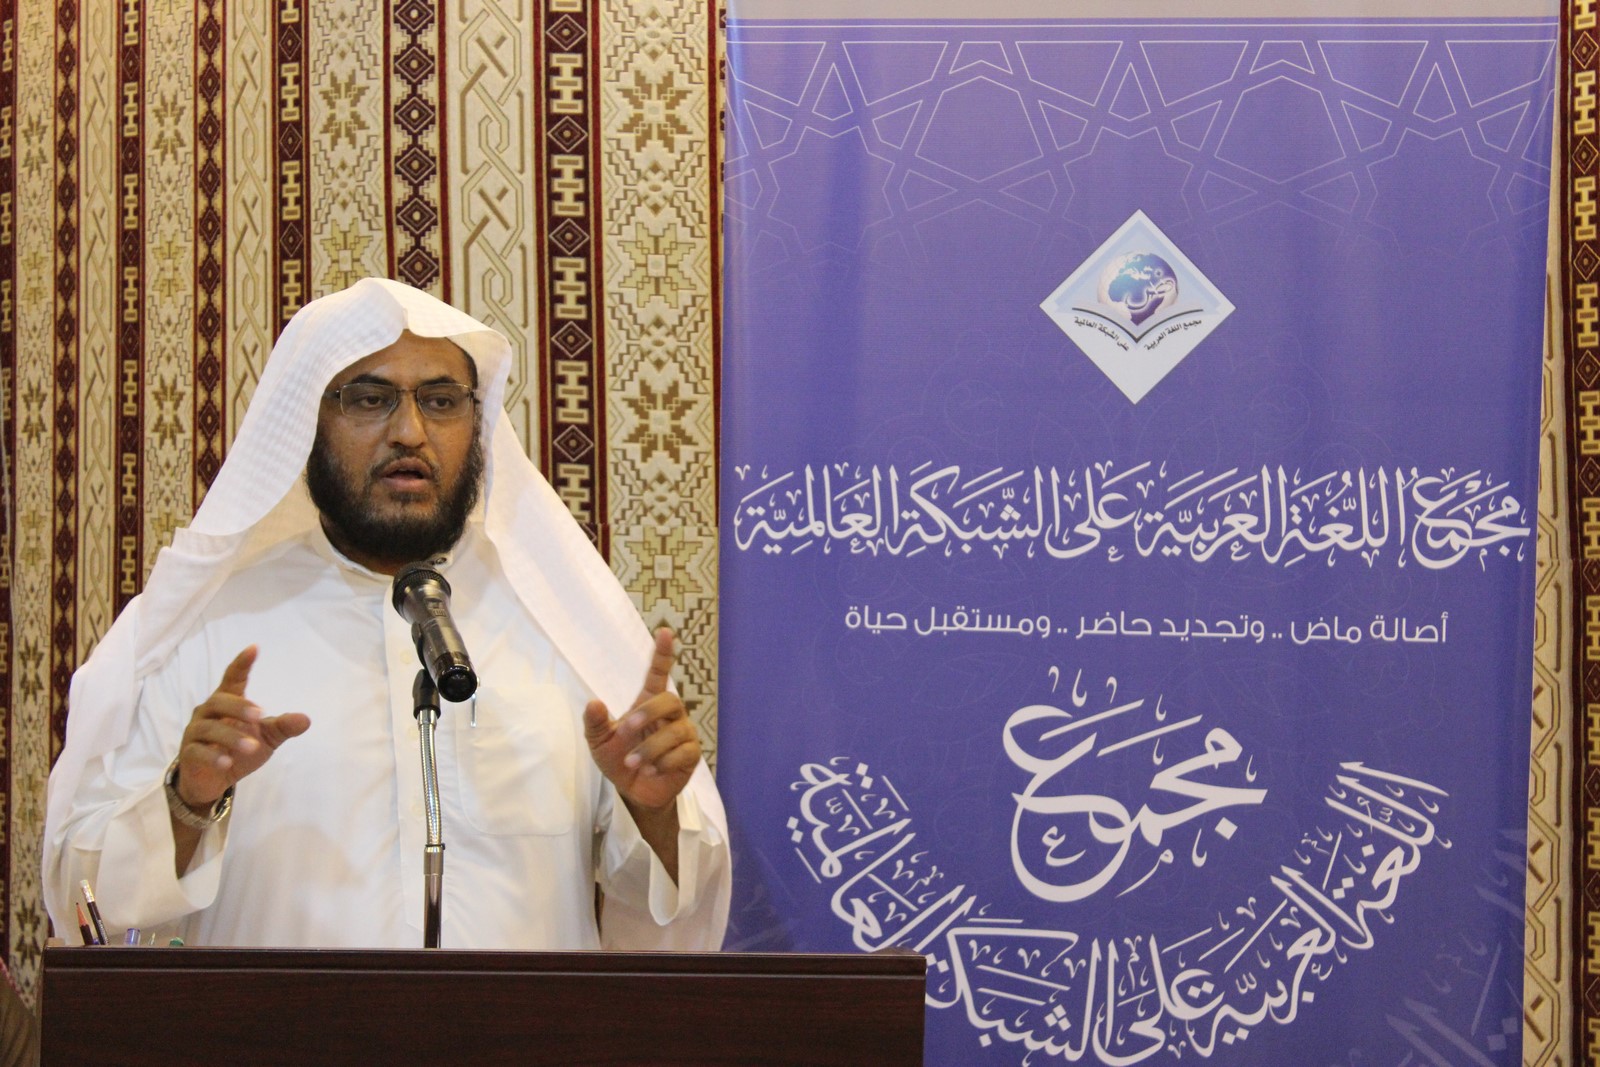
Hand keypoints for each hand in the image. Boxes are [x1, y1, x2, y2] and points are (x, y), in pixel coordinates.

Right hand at [174, 646, 310, 808]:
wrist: (213, 780)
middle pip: (218, 701)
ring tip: (251, 747)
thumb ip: (282, 727)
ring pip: (209, 728)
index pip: (232, 679)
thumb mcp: (266, 739)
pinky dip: (213, 756)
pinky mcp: (189, 754)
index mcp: (227, 703)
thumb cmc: (238, 750)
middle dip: (239, 707)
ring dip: (231, 736)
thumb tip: (306, 719)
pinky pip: (198, 751)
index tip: (254, 648)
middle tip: (260, 715)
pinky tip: (227, 763)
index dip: (241, 664)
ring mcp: (195, 733)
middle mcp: (207, 713)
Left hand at [583, 628, 700, 812]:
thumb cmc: (618, 759)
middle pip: (671, 700)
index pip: (659, 673)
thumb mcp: (599, 743)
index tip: (664, 632)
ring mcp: (684, 733)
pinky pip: (683, 753)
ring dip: (650, 748)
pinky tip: (650, 771)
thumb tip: (593, 702)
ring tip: (633, 763)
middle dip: (648, 714)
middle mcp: (670, 714)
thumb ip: (594, 723)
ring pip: (675, 732)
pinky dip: (662, 764)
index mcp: (648, 703)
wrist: (633, 791)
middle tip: (626, 730)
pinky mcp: (691, 755)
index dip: (663, 653)